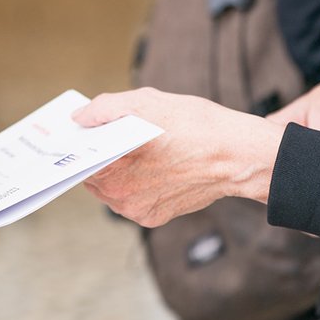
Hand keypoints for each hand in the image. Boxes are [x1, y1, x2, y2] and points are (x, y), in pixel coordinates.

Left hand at [71, 87, 282, 226]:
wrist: (240, 157)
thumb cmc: (196, 126)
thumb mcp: (147, 102)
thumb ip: (105, 108)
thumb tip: (79, 117)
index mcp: (112, 167)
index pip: (79, 157)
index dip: (80, 143)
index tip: (83, 133)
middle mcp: (119, 196)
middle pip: (92, 172)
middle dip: (100, 155)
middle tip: (113, 137)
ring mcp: (134, 210)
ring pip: (109, 187)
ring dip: (116, 170)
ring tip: (136, 150)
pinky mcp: (151, 218)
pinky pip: (130, 199)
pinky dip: (134, 184)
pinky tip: (152, 167)